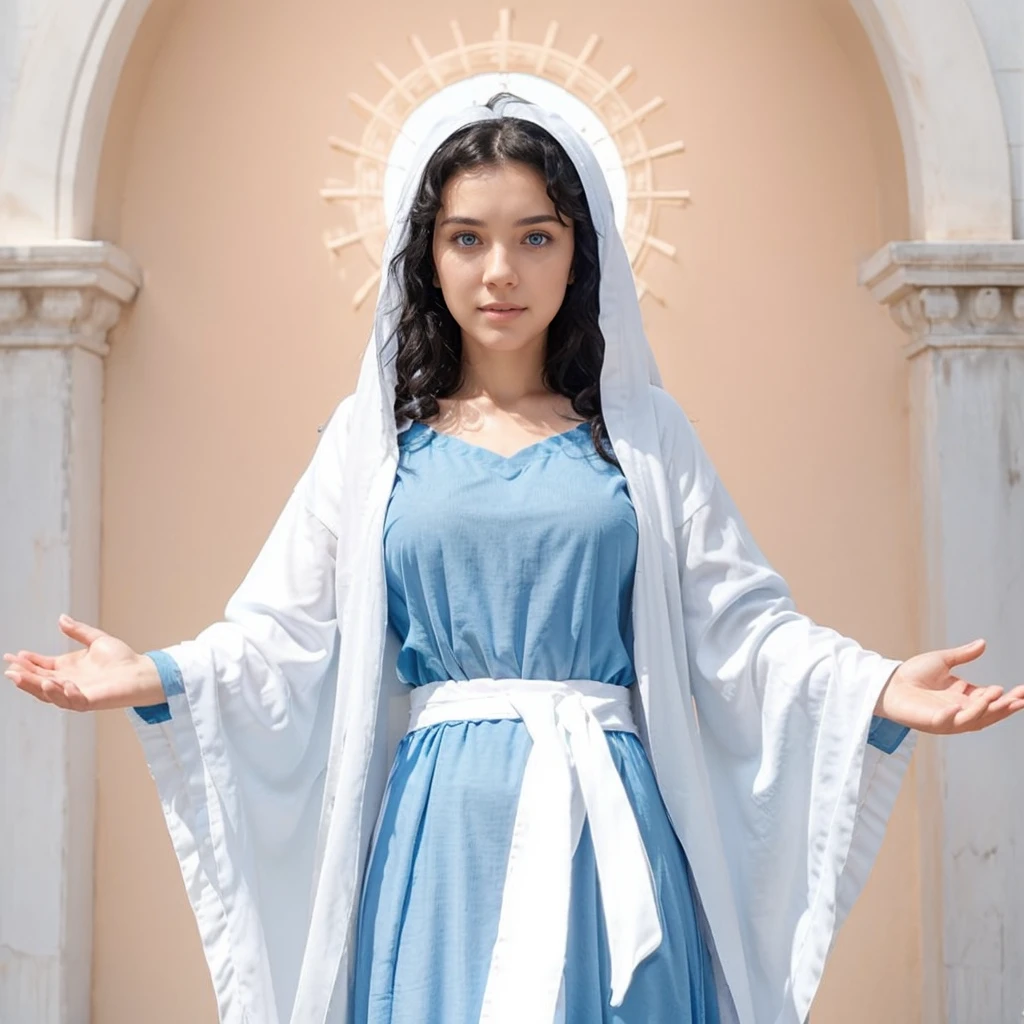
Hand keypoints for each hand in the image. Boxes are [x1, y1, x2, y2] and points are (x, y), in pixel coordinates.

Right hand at [3, 614, 162, 711]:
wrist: (142, 672)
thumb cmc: (123, 659)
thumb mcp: (97, 640)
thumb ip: (78, 631)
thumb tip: (61, 618)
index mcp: (68, 669)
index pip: (41, 667)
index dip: (26, 662)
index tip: (13, 655)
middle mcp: (69, 682)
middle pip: (39, 681)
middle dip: (24, 676)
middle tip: (10, 669)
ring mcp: (78, 693)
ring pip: (50, 694)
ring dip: (35, 687)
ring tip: (22, 677)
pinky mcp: (90, 700)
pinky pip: (72, 701)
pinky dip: (64, 693)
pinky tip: (60, 682)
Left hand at [875, 639, 1023, 733]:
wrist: (887, 683)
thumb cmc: (912, 674)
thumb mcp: (942, 661)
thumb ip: (963, 655)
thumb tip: (983, 643)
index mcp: (964, 697)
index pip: (992, 699)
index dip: (1009, 697)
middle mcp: (959, 710)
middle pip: (988, 712)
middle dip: (1006, 707)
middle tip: (1021, 698)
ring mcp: (946, 718)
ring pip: (973, 719)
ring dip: (986, 710)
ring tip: (998, 696)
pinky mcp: (930, 721)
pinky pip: (945, 722)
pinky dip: (952, 717)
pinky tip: (957, 707)